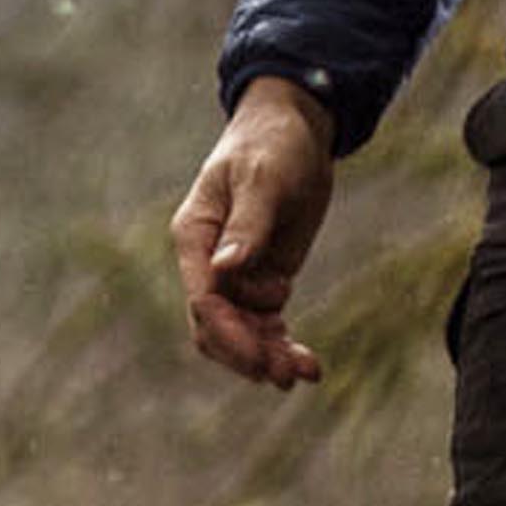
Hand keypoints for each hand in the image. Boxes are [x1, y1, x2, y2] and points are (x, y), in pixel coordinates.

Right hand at [172, 76, 339, 387]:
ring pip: (243, 334)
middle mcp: (209, 262)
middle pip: (216, 328)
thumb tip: (225, 269)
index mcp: (195, 235)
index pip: (203, 299)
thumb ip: (246, 225)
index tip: (261, 358)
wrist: (297, 130)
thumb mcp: (262, 178)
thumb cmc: (273, 143)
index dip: (229, 333)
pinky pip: (267, 327)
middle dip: (248, 354)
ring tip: (305, 373)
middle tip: (284, 376)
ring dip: (270, 358)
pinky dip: (285, 347)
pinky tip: (309, 365)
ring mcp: (237, 276)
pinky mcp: (264, 282)